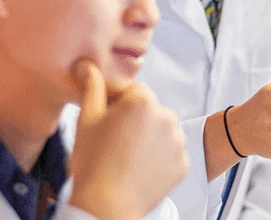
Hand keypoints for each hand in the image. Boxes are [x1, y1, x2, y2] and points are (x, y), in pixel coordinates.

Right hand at [68, 59, 188, 219]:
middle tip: (115, 143)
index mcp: (143, 101)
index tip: (108, 123)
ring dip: (150, 139)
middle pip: (150, 110)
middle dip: (136, 121)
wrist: (107, 206)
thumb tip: (87, 65)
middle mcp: (167, 116)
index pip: (133, 92)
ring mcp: (178, 142)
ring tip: (127, 158)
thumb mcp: (86, 119)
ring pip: (162, 131)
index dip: (118, 105)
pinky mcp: (184, 164)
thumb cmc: (93, 162)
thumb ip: (91, 87)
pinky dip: (159, 159)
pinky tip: (140, 169)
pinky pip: (171, 154)